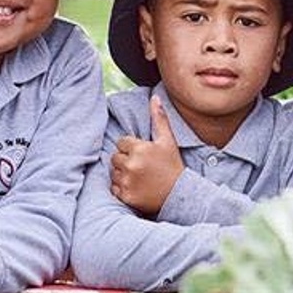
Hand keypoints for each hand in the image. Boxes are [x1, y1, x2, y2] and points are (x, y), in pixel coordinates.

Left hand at [111, 95, 183, 216]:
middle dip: (126, 160)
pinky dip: (122, 188)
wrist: (179, 194)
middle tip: (142, 166)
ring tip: (140, 177)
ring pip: (113, 172)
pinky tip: (137, 187)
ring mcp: (127, 181)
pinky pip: (114, 187)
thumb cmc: (173, 166)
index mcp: (140, 149)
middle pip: (115, 157)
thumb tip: (155, 97)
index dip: (132, 148)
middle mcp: (131, 164)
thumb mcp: (168, 141)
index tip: (144, 155)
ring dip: (123, 174)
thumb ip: (159, 119)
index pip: (122, 142)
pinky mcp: (125, 195)